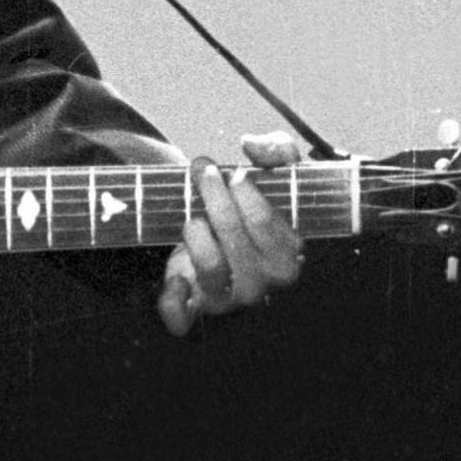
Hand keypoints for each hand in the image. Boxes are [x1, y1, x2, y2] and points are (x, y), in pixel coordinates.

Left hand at [157, 131, 305, 336]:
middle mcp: (261, 284)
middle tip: (203, 172)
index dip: (245, 193)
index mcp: (286, 257)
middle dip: (216, 200)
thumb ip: (277, 150)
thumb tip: (252, 144)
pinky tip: (176, 277)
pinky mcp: (194, 310)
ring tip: (193, 218)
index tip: (232, 173)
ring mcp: (228, 301)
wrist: (219, 244)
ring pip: (210, 268)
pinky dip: (174, 299)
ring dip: (197, 235)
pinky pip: (182, 316)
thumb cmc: (250, 210)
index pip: (266, 225)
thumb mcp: (273, 175)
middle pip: (236, 242)